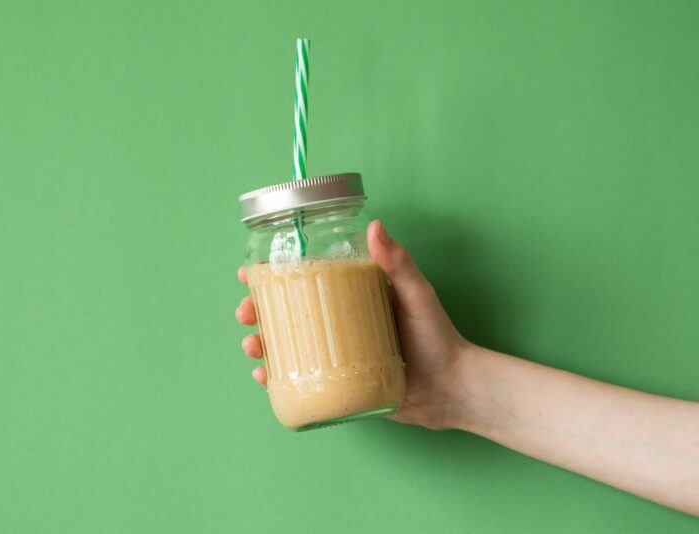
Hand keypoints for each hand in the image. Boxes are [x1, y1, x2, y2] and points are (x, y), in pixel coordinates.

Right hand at [235, 219, 468, 429]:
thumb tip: (375, 226)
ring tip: (254, 348)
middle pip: (285, 314)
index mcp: (350, 298)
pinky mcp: (338, 384)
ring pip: (286, 348)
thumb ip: (398, 264)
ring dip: (260, 346)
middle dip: (256, 313)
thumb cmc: (437, 336)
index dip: (271, 276)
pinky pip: (300, 380)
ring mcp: (335, 356)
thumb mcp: (417, 295)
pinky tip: (265, 378)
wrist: (452, 389)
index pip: (304, 281)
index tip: (249, 273)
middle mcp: (337, 324)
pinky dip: (277, 380)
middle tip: (246, 314)